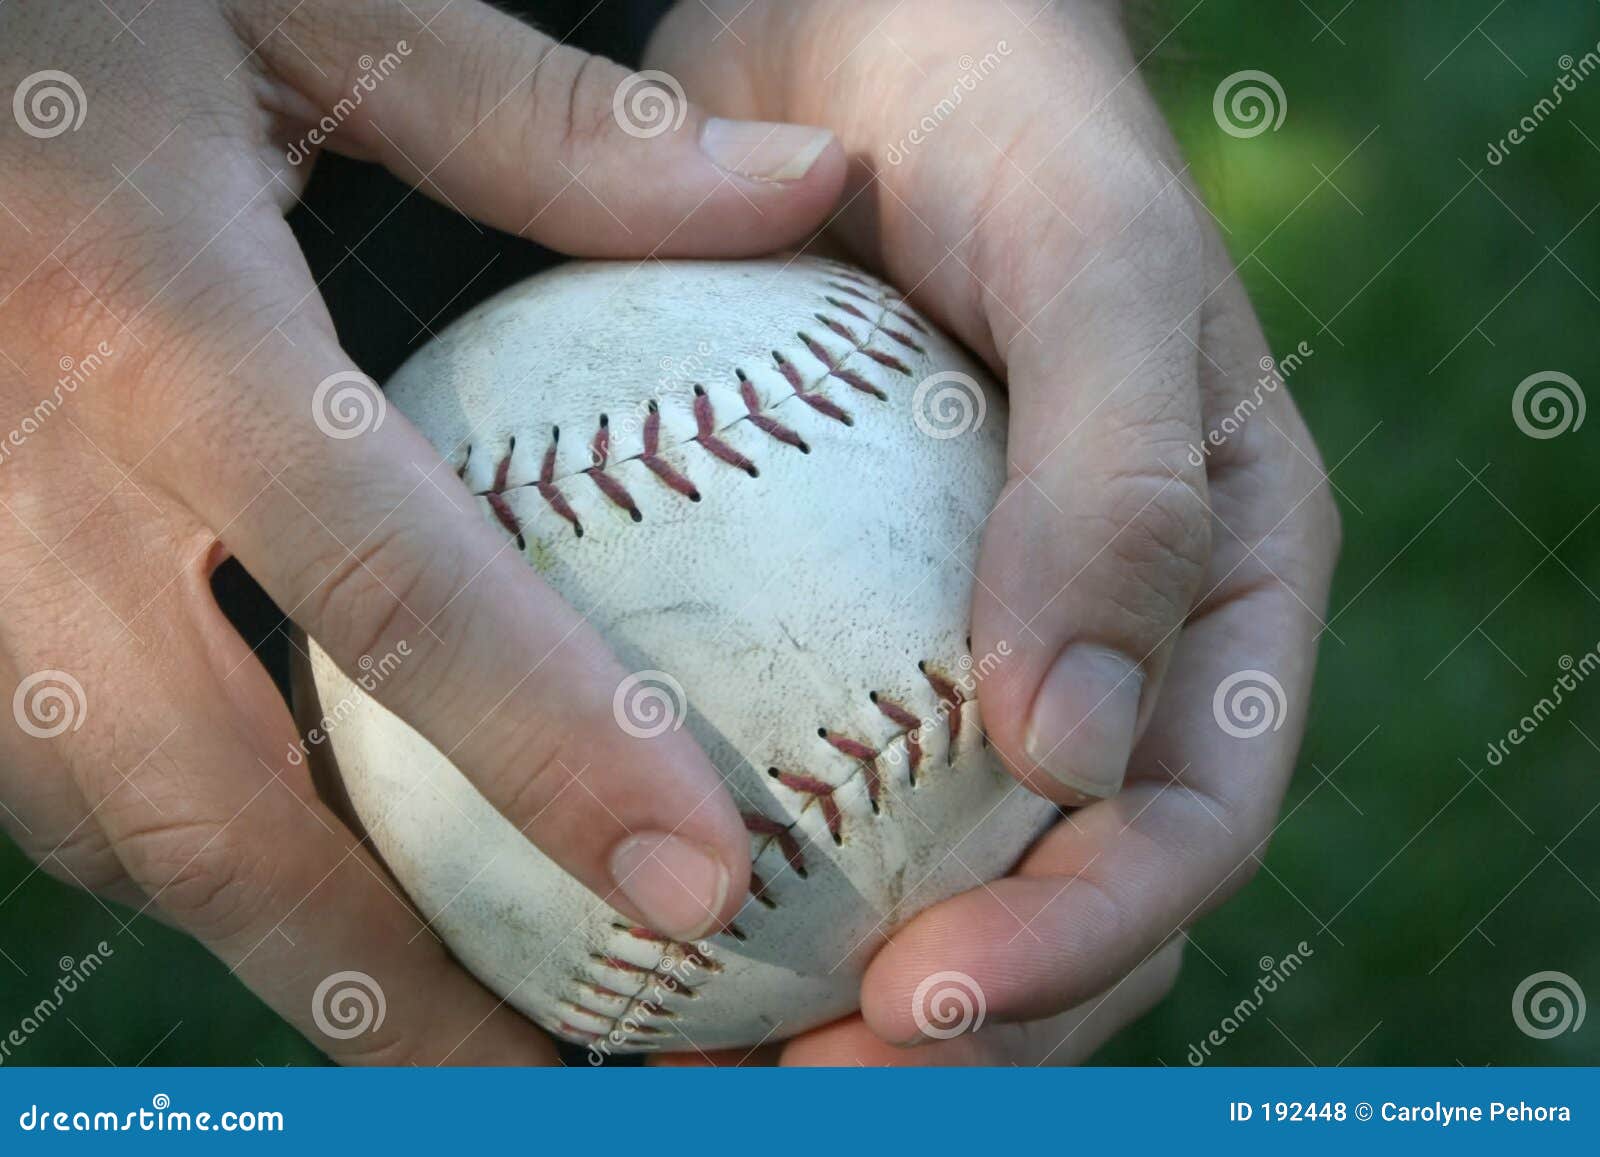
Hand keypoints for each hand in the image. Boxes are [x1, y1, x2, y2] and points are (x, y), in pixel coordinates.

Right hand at [0, 0, 844, 1062]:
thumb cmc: (89, 0)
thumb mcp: (317, 8)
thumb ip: (551, 124)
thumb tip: (805, 183)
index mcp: (158, 312)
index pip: (382, 575)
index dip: (545, 746)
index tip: (702, 879)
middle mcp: (32, 472)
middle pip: (211, 800)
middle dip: (387, 987)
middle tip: (573, 1086)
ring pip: (114, 824)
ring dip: (288, 961)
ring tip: (466, 1046)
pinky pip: (61, 776)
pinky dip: (201, 864)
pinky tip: (322, 897)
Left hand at [647, 0, 1340, 1061]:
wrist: (872, 28)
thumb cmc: (1014, 119)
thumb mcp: (1101, 268)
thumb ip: (1123, 491)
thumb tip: (1076, 757)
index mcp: (1219, 602)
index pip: (1186, 829)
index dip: (1075, 948)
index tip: (917, 996)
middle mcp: (1105, 648)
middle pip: (1059, 896)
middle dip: (951, 1027)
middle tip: (787, 1069)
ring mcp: (968, 643)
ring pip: (922, 864)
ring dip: (824, 983)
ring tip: (686, 1044)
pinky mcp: (835, 614)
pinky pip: (787, 758)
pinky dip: (718, 848)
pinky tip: (602, 895)